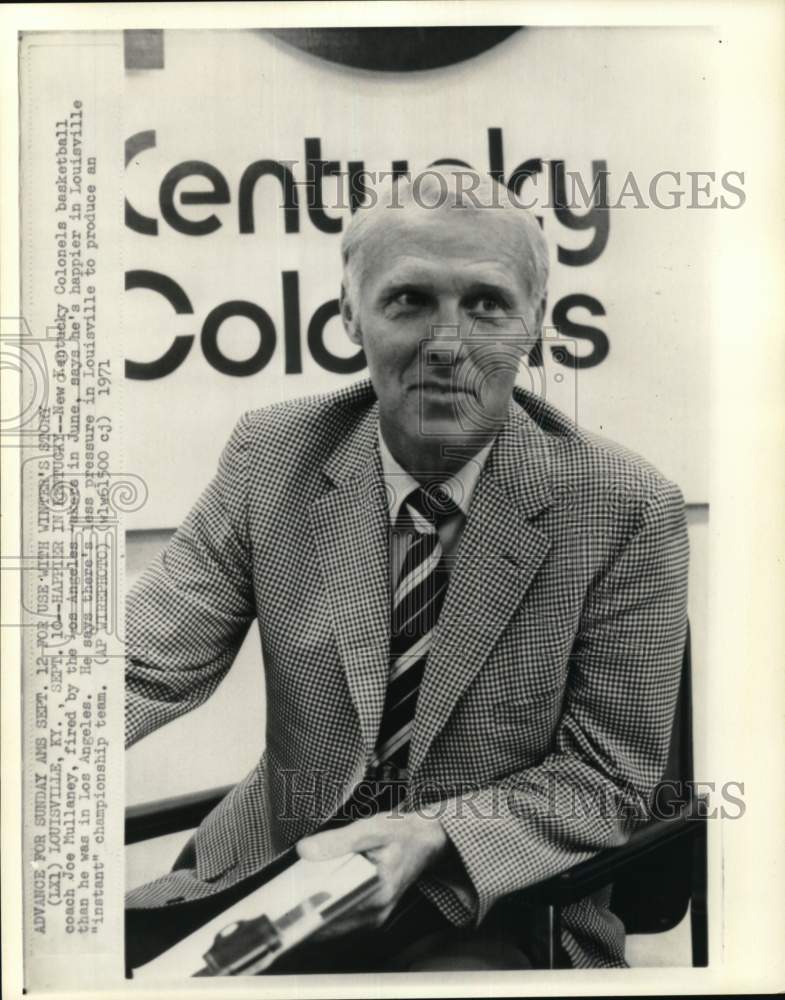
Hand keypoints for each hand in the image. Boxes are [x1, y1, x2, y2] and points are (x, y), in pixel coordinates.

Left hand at [295, 810, 448, 939]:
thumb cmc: (401, 833)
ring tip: (293, 896)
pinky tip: (313, 895)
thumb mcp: (371, 829)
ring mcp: (374, 917)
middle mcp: (376, 913)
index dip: (305, 910)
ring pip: (333, 924)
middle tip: (284, 897)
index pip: (332, 913)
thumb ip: (338, 841)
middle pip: (330, 922)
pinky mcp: (371, 914)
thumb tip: (305, 851)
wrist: (425, 840)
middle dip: (305, 911)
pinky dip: (325, 909)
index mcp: (377, 894)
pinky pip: (341, 919)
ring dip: (313, 912)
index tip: (285, 903)